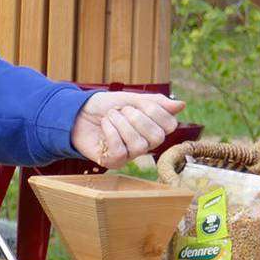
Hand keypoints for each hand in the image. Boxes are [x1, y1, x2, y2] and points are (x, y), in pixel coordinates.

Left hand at [72, 92, 186, 169]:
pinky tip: (104, 125)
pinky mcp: (113, 162)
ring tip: (110, 116)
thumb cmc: (105, 106)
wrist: (77, 113)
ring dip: (121, 124)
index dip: (155, 111)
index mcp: (152, 127)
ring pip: (139, 145)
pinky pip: (120, 150)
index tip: (138, 103)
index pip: (170, 125)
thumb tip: (182, 105)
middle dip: (138, 118)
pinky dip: (111, 132)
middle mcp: (145, 143)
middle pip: (157, 137)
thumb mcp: (130, 98)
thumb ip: (155, 103)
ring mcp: (130, 155)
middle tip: (122, 110)